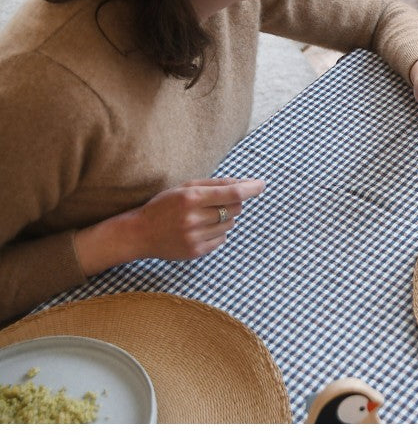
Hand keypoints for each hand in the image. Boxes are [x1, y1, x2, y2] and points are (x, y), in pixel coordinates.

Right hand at [74, 177, 265, 275]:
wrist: (138, 233)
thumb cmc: (164, 206)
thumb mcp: (184, 188)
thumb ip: (214, 184)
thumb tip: (243, 183)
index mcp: (191, 197)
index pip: (231, 193)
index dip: (250, 188)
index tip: (262, 184)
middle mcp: (193, 218)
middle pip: (234, 209)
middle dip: (233, 204)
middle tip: (216, 203)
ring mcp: (194, 237)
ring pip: (230, 224)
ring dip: (224, 219)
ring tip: (203, 218)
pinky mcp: (196, 252)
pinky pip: (222, 239)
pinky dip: (217, 233)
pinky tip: (199, 230)